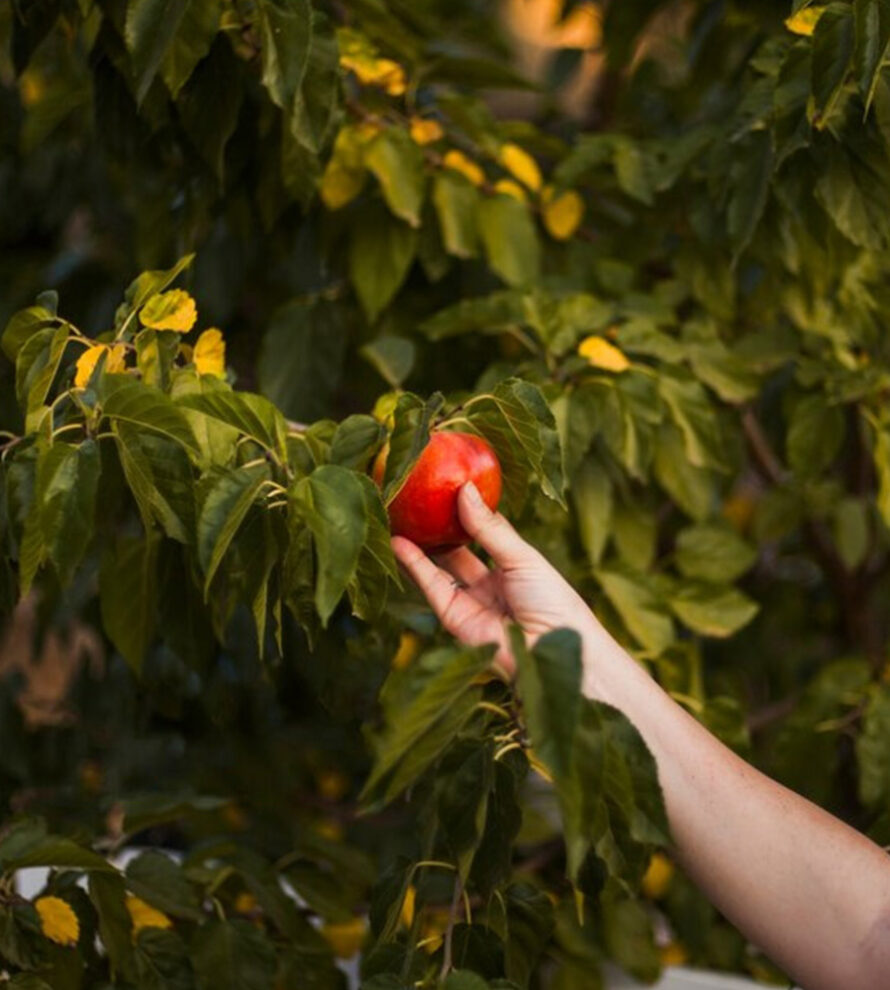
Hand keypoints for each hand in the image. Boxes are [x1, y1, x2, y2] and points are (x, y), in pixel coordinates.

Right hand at [391, 482, 594, 675]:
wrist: (551, 651)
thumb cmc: (552, 600)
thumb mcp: (522, 556)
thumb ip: (489, 527)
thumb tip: (465, 489)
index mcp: (515, 566)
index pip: (486, 531)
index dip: (469, 509)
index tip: (450, 482)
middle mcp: (491, 583)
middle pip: (458, 549)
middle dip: (439, 526)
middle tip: (417, 498)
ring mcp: (471, 600)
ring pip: (439, 566)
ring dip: (419, 543)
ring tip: (398, 514)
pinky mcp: (453, 617)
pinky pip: (431, 585)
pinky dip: (414, 564)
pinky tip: (399, 541)